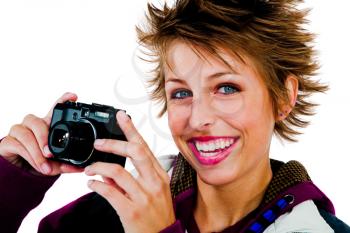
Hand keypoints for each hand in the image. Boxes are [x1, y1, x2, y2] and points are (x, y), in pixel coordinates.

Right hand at [0, 92, 83, 175]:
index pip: (54, 109)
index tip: (73, 97)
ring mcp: (19, 131)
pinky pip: (17, 145)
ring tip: (45, 167)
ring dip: (37, 153)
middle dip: (44, 139)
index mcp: (47, 126)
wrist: (19, 174)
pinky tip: (37, 166)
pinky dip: (29, 157)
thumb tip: (80, 168)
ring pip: (27, 135)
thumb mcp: (55, 164)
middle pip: (37, 122)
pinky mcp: (7, 141)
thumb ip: (66, 164)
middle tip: (50, 154)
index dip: (63, 101)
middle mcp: (32, 125)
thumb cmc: (39, 162)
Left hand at [85, 110, 175, 232]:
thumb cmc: (158, 216)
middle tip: (97, 143)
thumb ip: (133, 179)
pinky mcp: (131, 211)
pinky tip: (91, 184)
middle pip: (134, 152)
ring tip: (89, 168)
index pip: (144, 147)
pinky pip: (109, 192)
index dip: (131, 130)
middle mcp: (153, 183)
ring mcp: (143, 197)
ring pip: (117, 171)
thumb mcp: (152, 194)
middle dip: (113, 144)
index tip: (121, 116)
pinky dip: (96, 185)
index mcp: (159, 176)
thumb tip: (111, 171)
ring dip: (99, 166)